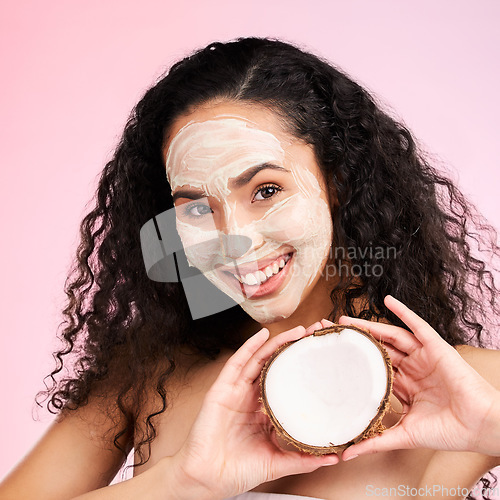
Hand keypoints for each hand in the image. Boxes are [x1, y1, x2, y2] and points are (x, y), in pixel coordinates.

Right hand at [170, 320, 338, 499]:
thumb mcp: (277, 462)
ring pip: (259, 360)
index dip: (301, 369)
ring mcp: (236, 391)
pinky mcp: (221, 390)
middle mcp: (250, 398)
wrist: (207, 480)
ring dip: (277, 344)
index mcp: (263, 412)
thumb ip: (302, 459)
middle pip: (274, 366)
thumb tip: (332, 457)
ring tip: (297, 331)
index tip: (321, 359)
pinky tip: (262, 335)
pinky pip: (236, 363)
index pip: (286, 383)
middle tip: (312, 337)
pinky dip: (249, 347)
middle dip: (292, 350)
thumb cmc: (237, 471)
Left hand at [339, 295, 499, 460]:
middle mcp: (412, 369)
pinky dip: (403, 312)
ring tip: (347, 320)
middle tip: (332, 333)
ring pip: (392, 337)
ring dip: (370, 327)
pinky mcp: (436, 347)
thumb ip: (376, 442)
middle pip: (378, 351)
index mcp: (404, 387)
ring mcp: (423, 357)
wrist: (480, 427)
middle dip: (356, 342)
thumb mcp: (404, 435)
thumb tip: (346, 454)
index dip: (353, 364)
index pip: (373, 371)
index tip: (331, 358)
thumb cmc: (448, 432)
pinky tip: (388, 300)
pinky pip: (417, 325)